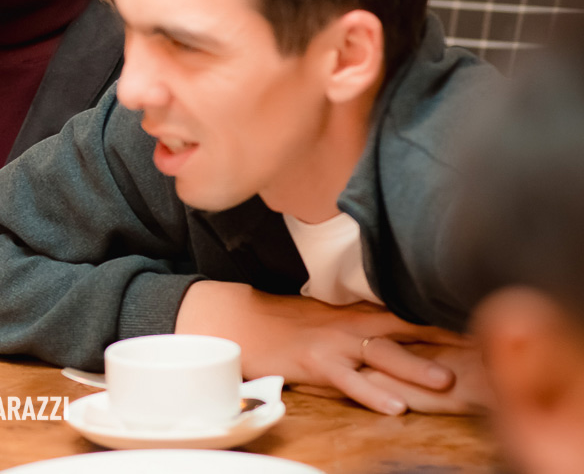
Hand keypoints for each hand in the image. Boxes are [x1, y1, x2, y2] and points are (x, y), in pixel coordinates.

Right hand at [175, 280, 470, 414]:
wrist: (238, 318)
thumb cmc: (283, 322)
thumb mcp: (328, 318)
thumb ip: (363, 325)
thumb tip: (400, 337)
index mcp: (357, 312)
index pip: (409, 311)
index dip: (443, 317)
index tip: (478, 318)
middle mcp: (352, 323)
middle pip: (406, 328)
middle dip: (443, 338)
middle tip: (479, 347)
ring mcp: (334, 342)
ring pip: (383, 354)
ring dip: (414, 367)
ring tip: (445, 382)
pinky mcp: (315, 362)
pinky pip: (349, 380)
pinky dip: (372, 392)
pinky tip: (394, 406)